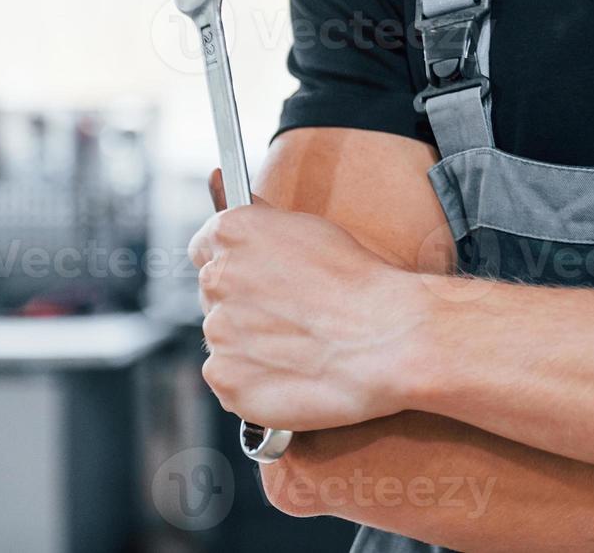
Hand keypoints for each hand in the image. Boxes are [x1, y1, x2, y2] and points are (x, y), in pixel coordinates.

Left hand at [189, 170, 426, 430]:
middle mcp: (216, 279)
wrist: (388, 338)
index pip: (205, 246)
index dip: (233, 264)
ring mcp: (217, 333)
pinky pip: (231, 379)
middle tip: (292, 317)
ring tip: (303, 348)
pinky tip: (295, 373)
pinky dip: (256, 381)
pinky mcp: (226, 380)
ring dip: (252, 345)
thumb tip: (239, 212)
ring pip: (225, 340)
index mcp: (231, 232)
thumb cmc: (361, 282)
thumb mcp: (310, 230)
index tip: (253, 278)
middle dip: (244, 306)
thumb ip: (264, 228)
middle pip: (214, 295)